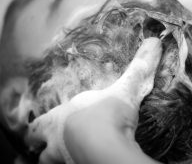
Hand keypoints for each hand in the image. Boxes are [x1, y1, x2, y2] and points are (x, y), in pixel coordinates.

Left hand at [25, 38, 161, 163]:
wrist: (108, 147)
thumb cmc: (109, 116)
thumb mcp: (125, 90)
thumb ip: (138, 69)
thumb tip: (154, 41)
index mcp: (60, 117)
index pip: (40, 122)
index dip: (40, 124)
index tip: (43, 124)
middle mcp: (55, 139)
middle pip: (37, 144)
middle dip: (42, 143)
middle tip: (50, 144)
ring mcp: (62, 158)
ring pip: (46, 160)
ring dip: (52, 158)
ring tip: (64, 156)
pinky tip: (80, 163)